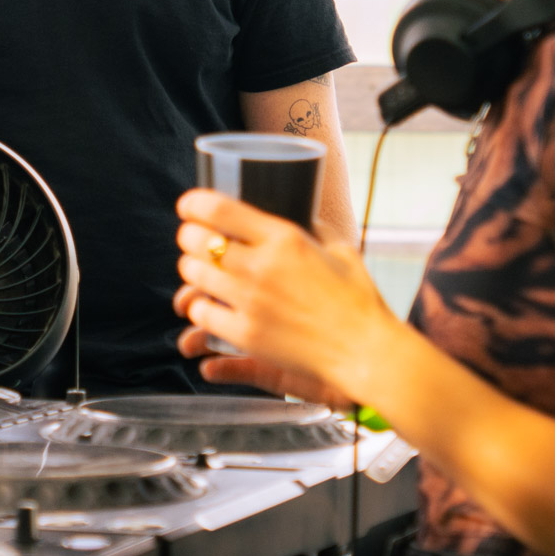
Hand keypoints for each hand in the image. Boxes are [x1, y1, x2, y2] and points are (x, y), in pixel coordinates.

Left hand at [173, 189, 401, 404]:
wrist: (366, 351)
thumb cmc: (358, 299)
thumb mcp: (340, 250)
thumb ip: (313, 227)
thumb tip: (299, 211)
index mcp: (284, 238)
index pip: (217, 209)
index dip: (193, 203)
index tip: (188, 206)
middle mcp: (261, 266)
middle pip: (196, 240)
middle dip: (189, 237)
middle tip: (194, 240)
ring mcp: (250, 301)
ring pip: (193, 275)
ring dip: (192, 270)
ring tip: (201, 271)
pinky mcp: (246, 334)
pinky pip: (202, 314)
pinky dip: (200, 307)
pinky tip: (209, 305)